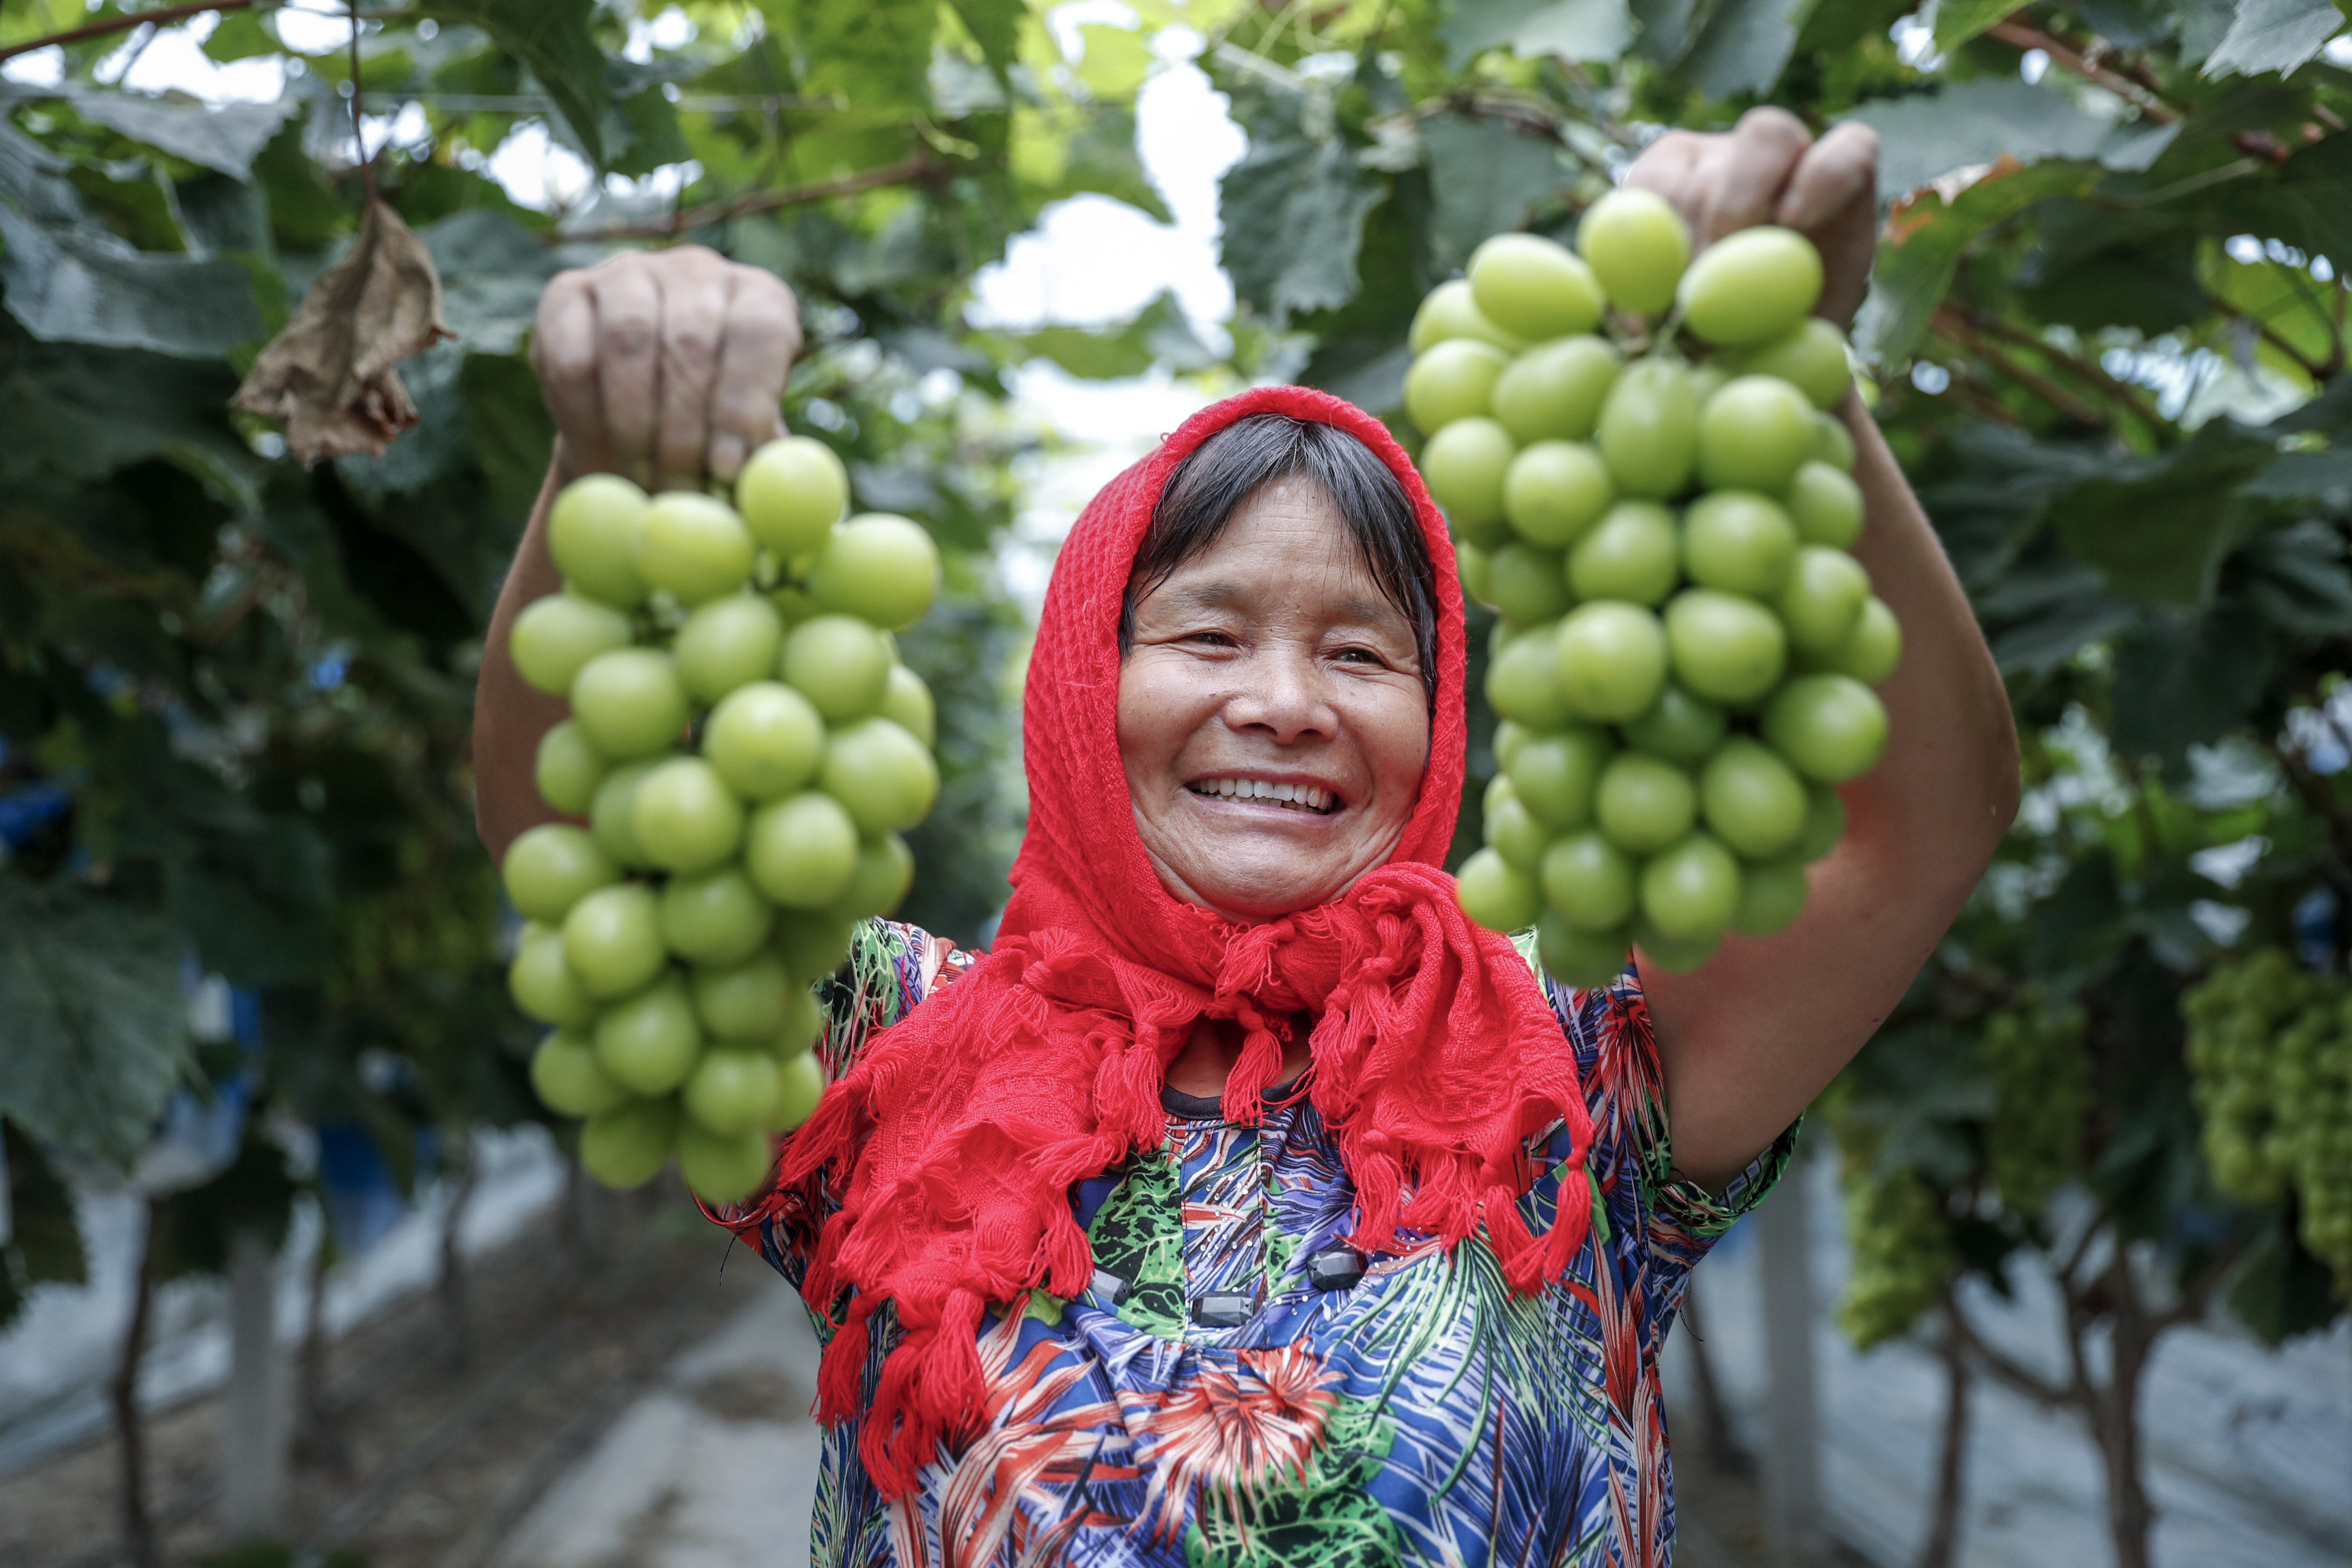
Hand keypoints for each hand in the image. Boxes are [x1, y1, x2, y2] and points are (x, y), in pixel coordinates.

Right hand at [529, 246, 801, 490]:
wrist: (640, 419)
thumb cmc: (712, 435)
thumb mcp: (749, 444)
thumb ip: (762, 462)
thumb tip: (769, 491)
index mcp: (760, 298)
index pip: (759, 333)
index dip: (743, 404)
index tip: (728, 469)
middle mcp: (697, 271)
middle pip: (692, 340)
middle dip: (685, 430)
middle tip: (680, 492)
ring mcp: (629, 273)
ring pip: (630, 341)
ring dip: (635, 425)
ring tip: (644, 482)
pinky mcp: (566, 294)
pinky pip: (572, 358)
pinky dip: (585, 419)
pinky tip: (601, 458)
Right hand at [1623, 107, 1879, 331]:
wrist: (1730, 350)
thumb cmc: (1781, 345)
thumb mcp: (1808, 343)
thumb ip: (1808, 343)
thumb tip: (1800, 401)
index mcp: (1838, 184)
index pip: (1847, 151)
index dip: (1824, 178)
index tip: (1793, 227)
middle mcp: (1777, 153)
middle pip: (1763, 144)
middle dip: (1732, 213)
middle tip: (1706, 290)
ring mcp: (1707, 157)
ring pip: (1685, 169)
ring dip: (1670, 246)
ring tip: (1664, 321)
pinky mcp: (1647, 181)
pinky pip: (1628, 204)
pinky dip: (1622, 260)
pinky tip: (1627, 317)